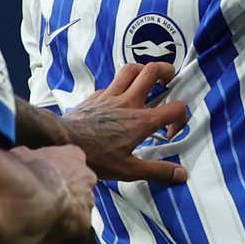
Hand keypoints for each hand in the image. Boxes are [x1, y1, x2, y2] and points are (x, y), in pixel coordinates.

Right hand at [14, 143, 96, 238]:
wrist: (34, 196)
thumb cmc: (28, 171)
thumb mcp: (21, 155)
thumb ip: (27, 157)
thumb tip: (22, 159)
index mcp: (74, 154)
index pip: (71, 159)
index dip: (58, 169)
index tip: (46, 176)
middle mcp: (87, 175)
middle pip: (80, 183)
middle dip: (67, 189)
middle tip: (48, 197)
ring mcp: (88, 199)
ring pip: (80, 205)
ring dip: (68, 208)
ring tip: (49, 215)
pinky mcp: (85, 220)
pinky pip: (76, 224)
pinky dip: (66, 226)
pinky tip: (51, 228)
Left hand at [63, 61, 189, 186]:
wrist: (63, 142)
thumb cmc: (95, 157)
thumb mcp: (129, 170)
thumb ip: (157, 171)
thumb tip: (181, 174)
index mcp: (141, 121)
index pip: (175, 108)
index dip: (181, 118)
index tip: (170, 132)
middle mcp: (129, 102)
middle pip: (152, 71)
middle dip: (166, 71)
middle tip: (169, 81)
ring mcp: (111, 96)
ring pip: (131, 68)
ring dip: (143, 70)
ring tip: (147, 80)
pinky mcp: (95, 96)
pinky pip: (112, 83)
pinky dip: (120, 86)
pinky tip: (119, 98)